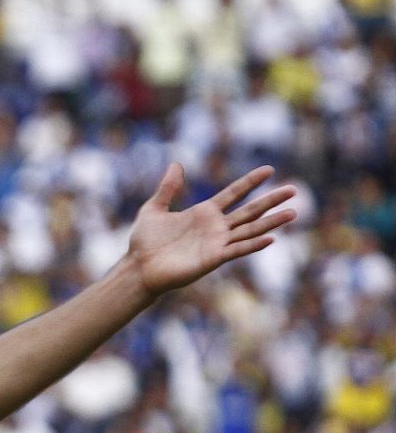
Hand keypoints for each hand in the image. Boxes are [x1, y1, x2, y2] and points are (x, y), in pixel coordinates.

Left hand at [124, 163, 296, 298]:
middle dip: (271, 200)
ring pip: (250, 230)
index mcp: (204, 213)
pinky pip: (237, 250)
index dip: (250, 182)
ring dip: (271, 222)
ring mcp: (216, 243)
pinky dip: (253, 245)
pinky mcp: (213, 259)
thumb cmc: (144, 241)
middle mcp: (215, 227)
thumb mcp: (154, 208)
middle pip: (249, 210)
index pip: (233, 193)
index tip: (269, 169)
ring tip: (293, 213)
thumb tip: (176, 164)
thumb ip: (168, 188)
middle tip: (294, 190)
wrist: (138, 267)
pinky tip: (270, 238)